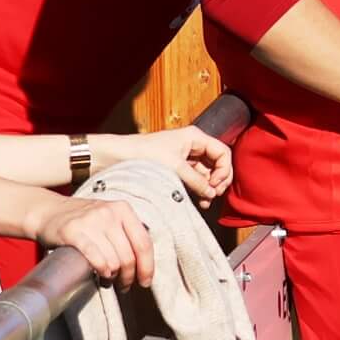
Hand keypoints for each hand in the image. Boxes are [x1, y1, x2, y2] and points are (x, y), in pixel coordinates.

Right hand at [43, 197, 154, 288]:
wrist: (47, 211)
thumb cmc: (82, 220)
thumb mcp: (109, 218)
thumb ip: (126, 234)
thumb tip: (145, 263)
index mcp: (123, 209)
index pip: (144, 243)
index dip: (147, 267)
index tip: (145, 282)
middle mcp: (109, 213)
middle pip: (129, 256)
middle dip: (128, 277)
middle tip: (122, 285)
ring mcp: (90, 221)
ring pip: (113, 261)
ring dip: (113, 277)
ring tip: (107, 280)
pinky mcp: (73, 232)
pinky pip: (95, 258)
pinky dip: (102, 270)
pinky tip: (100, 274)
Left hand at [102, 126, 233, 204]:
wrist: (116, 157)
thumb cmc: (142, 154)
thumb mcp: (174, 167)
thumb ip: (196, 181)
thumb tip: (212, 193)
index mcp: (195, 137)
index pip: (223, 153)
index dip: (223, 170)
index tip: (215, 185)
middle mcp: (192, 146)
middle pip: (217, 164)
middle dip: (218, 181)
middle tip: (212, 195)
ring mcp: (185, 159)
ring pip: (206, 174)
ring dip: (208, 188)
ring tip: (205, 201)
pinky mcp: (176, 170)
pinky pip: (195, 180)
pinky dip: (198, 190)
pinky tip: (197, 200)